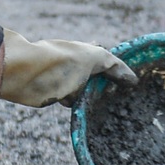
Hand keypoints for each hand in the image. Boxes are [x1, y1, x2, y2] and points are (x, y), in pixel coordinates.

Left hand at [0, 30, 135, 107]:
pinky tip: (91, 114)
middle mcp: (77, 63)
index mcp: (87, 51)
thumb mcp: (96, 58)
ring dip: (94, 99)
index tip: (133, 83)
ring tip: (113, 110)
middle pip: (98, 77)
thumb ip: (115, 66)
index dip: (119, 70)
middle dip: (108, 87)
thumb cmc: (64, 61)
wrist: (30, 74)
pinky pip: (75, 102)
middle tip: (126, 99)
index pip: (108, 60)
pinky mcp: (58, 94)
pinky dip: (81, 107)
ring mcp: (67, 79)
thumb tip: (133, 80)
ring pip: (87, 91)